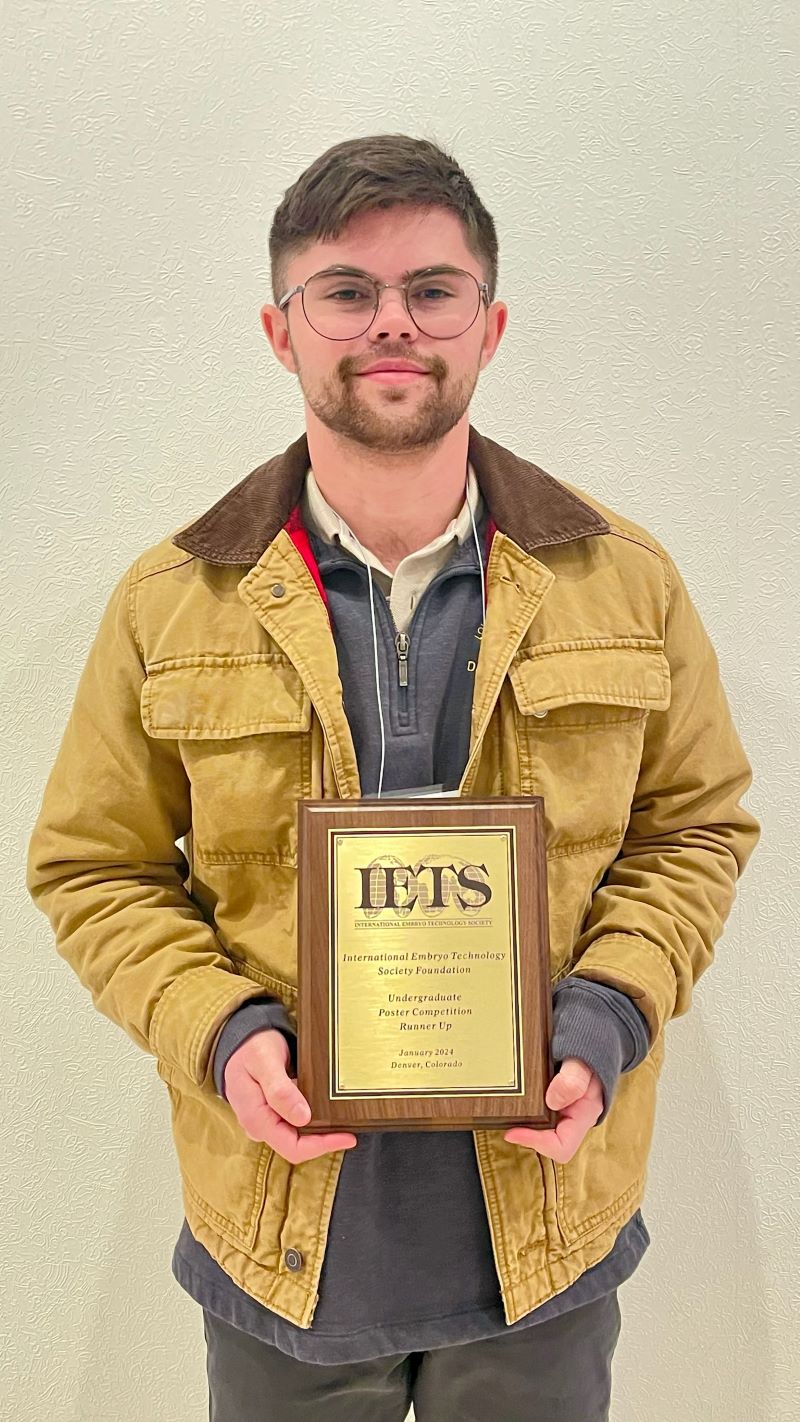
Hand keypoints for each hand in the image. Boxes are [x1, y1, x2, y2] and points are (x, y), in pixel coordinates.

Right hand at [223, 1029, 357, 1163]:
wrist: (238, 1039)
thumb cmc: (251, 1048)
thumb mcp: (265, 1062)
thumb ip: (280, 1090)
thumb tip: (303, 1118)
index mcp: (256, 1119)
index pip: (292, 1147)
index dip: (321, 1146)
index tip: (347, 1137)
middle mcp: (259, 1126)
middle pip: (297, 1145)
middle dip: (324, 1140)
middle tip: (350, 1125)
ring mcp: (265, 1121)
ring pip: (297, 1135)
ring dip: (319, 1130)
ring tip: (342, 1117)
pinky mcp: (271, 1114)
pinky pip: (293, 1123)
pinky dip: (312, 1118)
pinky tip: (325, 1107)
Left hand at [503, 1058, 603, 1161]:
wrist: (591, 1040)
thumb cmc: (590, 1051)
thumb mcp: (583, 1062)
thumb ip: (573, 1080)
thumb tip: (552, 1102)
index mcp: (584, 1114)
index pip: (562, 1146)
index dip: (536, 1143)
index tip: (513, 1132)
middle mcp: (572, 1118)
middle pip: (546, 1142)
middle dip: (526, 1134)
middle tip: (505, 1121)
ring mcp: (562, 1110)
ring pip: (539, 1130)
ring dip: (523, 1124)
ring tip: (506, 1111)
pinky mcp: (551, 1101)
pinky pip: (536, 1114)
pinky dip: (523, 1111)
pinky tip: (513, 1098)